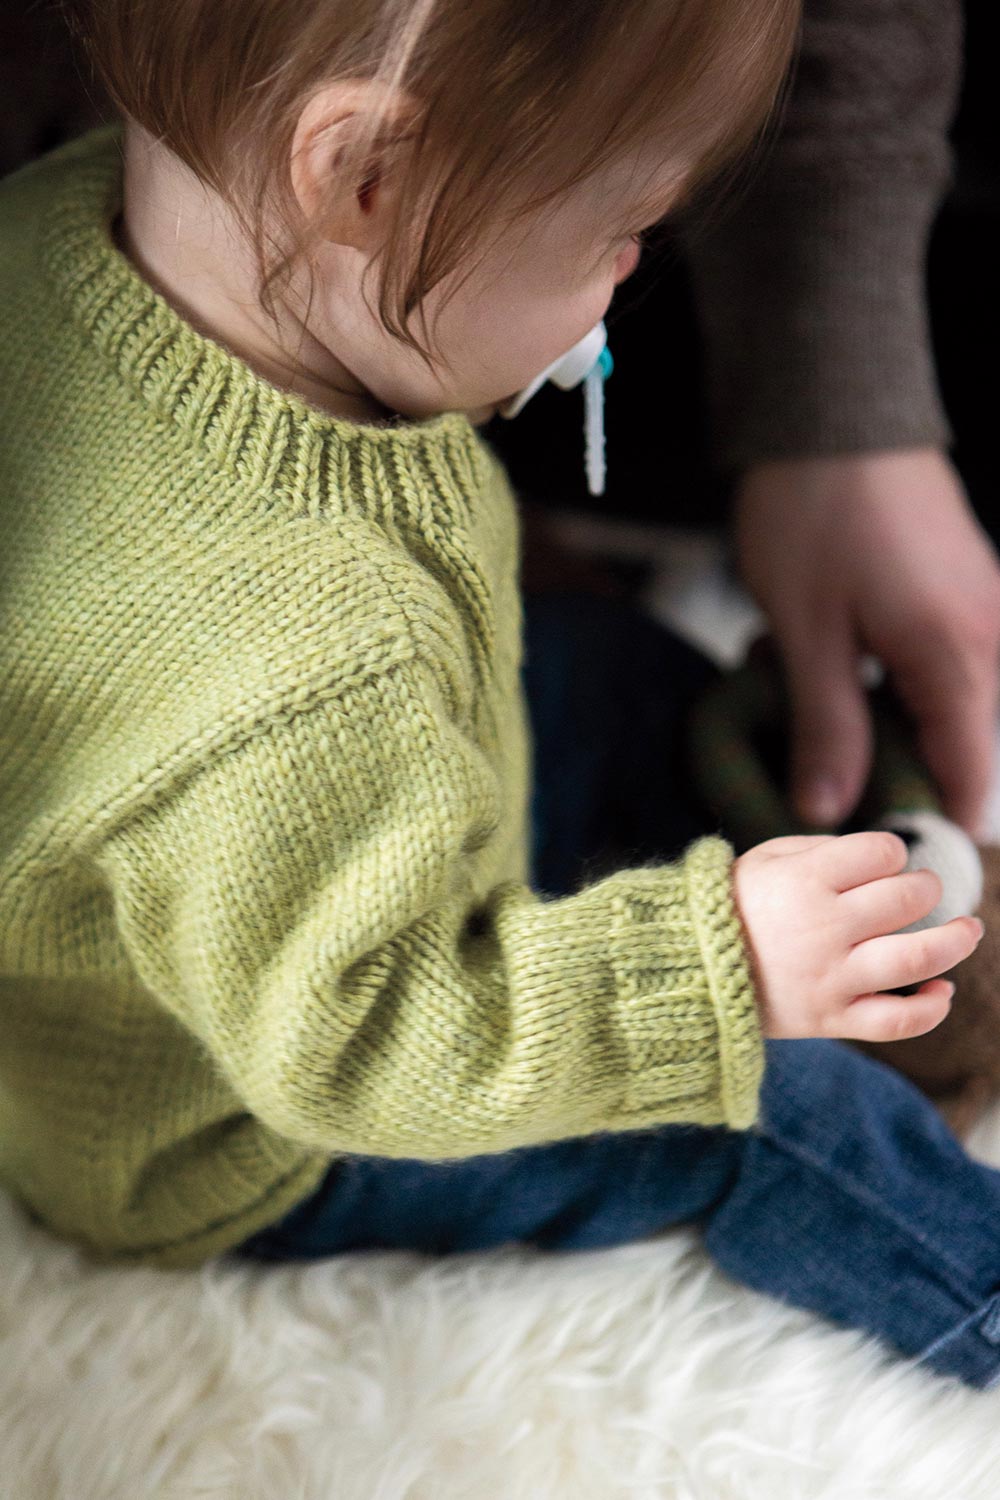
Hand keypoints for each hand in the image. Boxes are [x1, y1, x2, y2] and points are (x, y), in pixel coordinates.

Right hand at [733, 831, 983, 1040]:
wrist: (687, 971)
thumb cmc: (733, 906)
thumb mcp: (766, 858)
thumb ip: (825, 850)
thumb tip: (886, 858)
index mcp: (804, 881)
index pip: (882, 853)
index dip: (891, 852)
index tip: (882, 860)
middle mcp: (823, 928)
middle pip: (907, 899)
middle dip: (926, 888)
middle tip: (920, 890)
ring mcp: (831, 977)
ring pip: (917, 959)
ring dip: (956, 941)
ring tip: (968, 930)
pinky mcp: (832, 1018)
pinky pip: (896, 1021)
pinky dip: (931, 1008)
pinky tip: (942, 990)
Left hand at [735, 449, 999, 836]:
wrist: (834, 411)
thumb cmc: (815, 513)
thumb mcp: (805, 633)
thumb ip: (826, 728)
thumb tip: (827, 809)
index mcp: (958, 658)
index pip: (969, 780)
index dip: (929, 824)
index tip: (880, 852)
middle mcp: (991, 640)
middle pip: (966, 750)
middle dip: (897, 774)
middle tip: (821, 766)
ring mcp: (986, 613)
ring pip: (951, 711)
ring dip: (889, 726)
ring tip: (816, 700)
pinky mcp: (966, 594)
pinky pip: (944, 669)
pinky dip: (894, 685)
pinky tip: (835, 665)